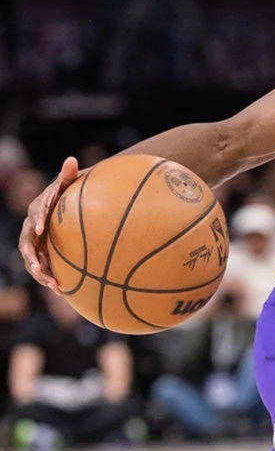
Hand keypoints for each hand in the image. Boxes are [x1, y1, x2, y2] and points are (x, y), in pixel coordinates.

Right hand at [18, 156, 79, 292]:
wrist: (71, 205)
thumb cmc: (71, 191)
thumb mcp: (70, 182)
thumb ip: (69, 173)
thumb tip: (71, 159)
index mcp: (37, 210)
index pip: (34, 215)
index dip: (36, 221)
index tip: (41, 229)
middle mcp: (32, 227)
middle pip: (27, 245)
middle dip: (32, 258)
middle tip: (39, 269)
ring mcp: (36, 242)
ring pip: (33, 261)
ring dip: (42, 274)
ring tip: (55, 286)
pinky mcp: (44, 252)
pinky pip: (44, 267)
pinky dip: (51, 277)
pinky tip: (63, 291)